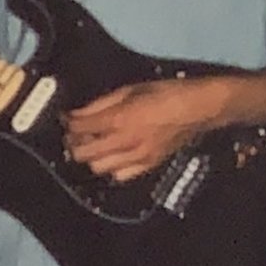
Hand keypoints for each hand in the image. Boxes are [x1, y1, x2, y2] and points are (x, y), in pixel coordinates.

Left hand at [61, 77, 228, 180]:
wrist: (200, 108)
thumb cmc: (167, 93)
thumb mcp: (130, 90)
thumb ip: (101, 104)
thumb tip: (78, 112)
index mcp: (119, 120)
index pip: (79, 128)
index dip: (67, 123)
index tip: (66, 118)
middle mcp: (124, 142)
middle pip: (83, 153)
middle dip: (73, 143)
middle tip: (74, 134)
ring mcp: (137, 158)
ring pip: (98, 168)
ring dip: (91, 157)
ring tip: (94, 145)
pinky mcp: (148, 166)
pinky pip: (120, 175)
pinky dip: (111, 167)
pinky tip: (114, 156)